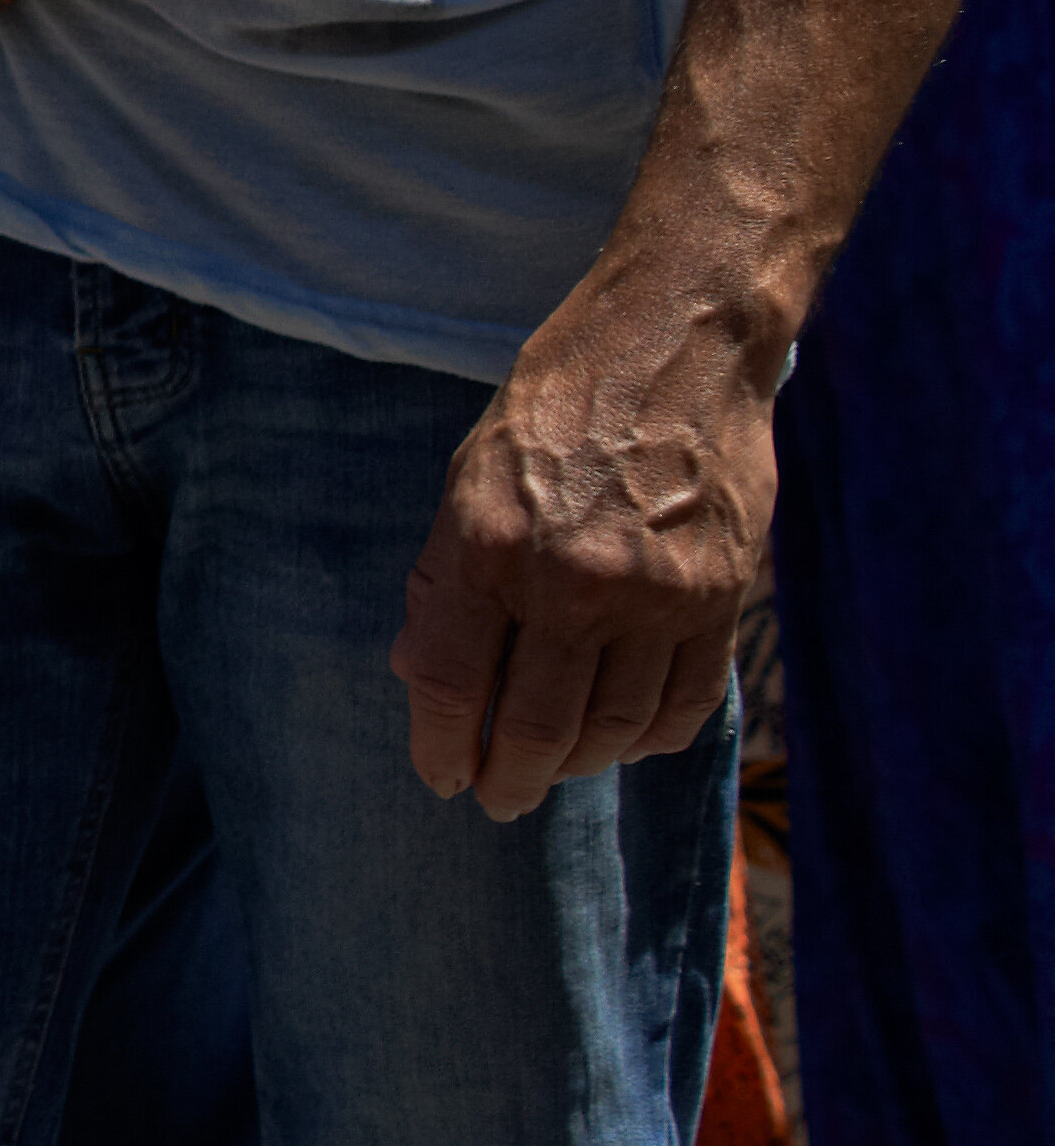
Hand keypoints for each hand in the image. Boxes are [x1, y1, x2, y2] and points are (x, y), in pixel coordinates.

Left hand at [391, 299, 771, 819]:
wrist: (674, 346)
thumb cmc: (554, 410)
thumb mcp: (466, 482)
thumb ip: (445, 585)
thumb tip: (423, 682)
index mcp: (488, 548)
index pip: (450, 685)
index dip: (441, 747)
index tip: (443, 779)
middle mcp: (572, 582)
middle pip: (535, 728)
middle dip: (511, 779)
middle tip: (499, 799)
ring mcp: (658, 595)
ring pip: (613, 729)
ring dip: (578, 763)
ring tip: (556, 766)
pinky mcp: (723, 596)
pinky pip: (685, 703)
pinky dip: (650, 738)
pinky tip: (624, 739)